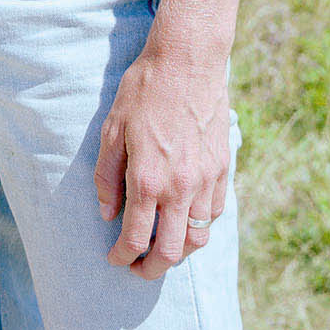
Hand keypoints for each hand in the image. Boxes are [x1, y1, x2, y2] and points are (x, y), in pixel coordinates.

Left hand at [93, 45, 229, 279]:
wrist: (187, 60)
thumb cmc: (144, 90)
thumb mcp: (112, 129)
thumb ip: (107, 176)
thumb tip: (108, 212)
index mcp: (148, 179)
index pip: (136, 237)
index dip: (122, 256)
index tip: (114, 259)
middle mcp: (181, 187)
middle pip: (171, 252)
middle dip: (151, 269)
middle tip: (138, 267)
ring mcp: (206, 180)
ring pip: (198, 237)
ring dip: (179, 251)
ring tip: (162, 247)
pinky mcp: (222, 169)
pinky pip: (214, 212)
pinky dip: (198, 225)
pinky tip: (184, 218)